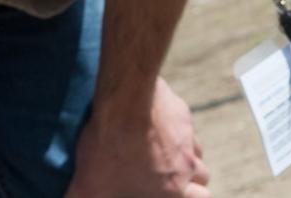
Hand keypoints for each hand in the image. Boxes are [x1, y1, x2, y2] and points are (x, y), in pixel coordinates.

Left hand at [67, 78, 209, 197]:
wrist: (124, 102)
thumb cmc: (109, 149)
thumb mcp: (88, 187)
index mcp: (171, 192)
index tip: (176, 194)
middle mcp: (187, 168)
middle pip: (203, 180)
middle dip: (192, 182)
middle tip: (168, 179)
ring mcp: (188, 140)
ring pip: (196, 154)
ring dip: (184, 157)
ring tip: (158, 153)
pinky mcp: (183, 117)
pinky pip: (186, 130)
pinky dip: (176, 132)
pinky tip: (154, 127)